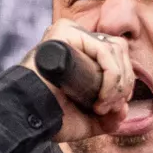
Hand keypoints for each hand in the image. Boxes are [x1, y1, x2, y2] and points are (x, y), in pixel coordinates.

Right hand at [20, 19, 133, 141]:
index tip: (116, 107)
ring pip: (115, 49)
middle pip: (119, 50)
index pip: (117, 55)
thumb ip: (107, 118)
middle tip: (111, 108)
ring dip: (118, 83)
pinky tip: (101, 98)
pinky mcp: (66, 32)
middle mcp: (76, 38)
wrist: (27, 117)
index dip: (125, 81)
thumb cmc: (51, 118)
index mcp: (80, 52)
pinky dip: (112, 77)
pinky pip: (104, 50)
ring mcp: (70, 32)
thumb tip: (124, 110)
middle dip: (124, 83)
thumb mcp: (86, 120)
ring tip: (102, 106)